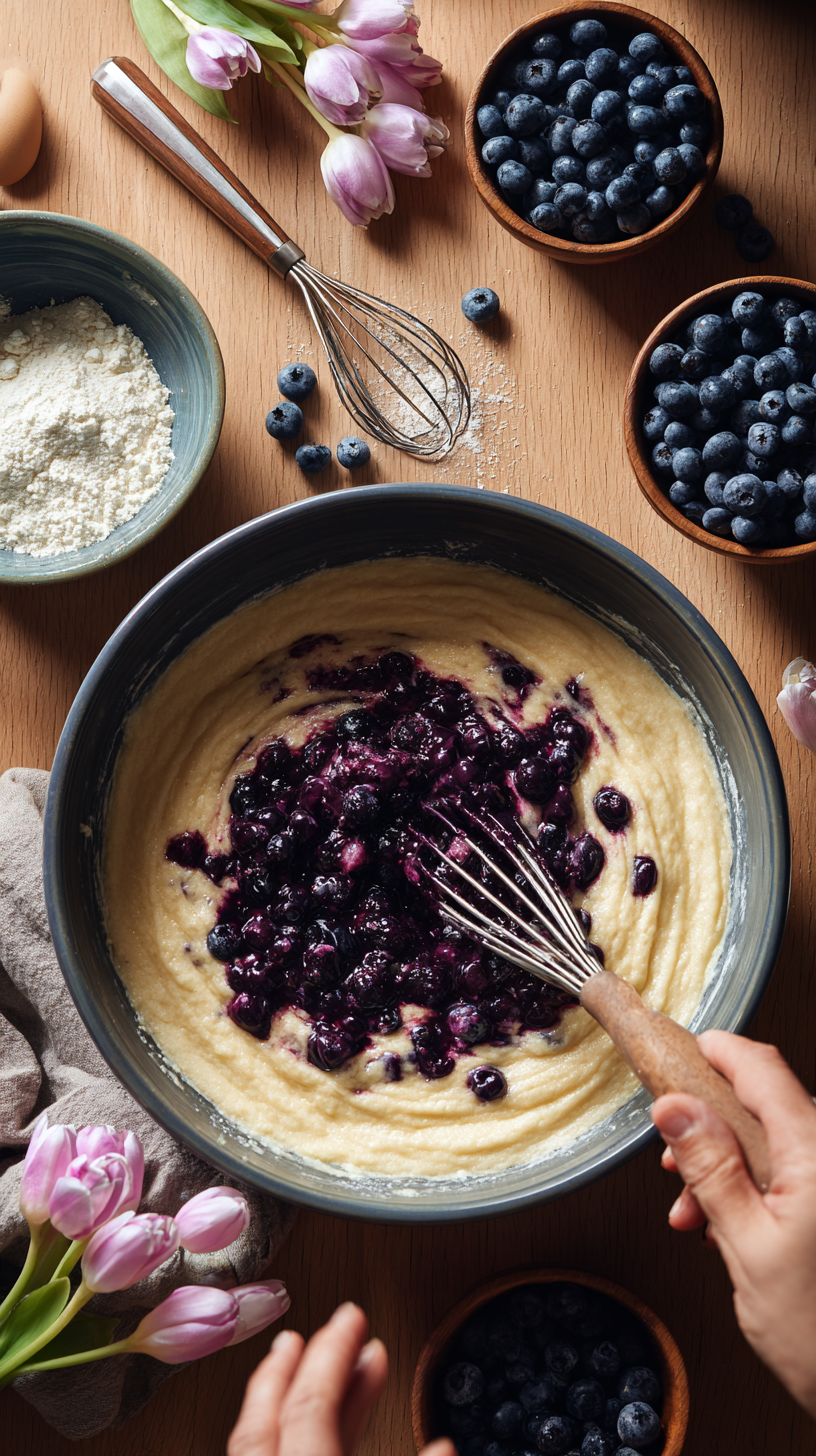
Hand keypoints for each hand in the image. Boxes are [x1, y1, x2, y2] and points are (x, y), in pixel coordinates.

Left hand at [227, 1301, 454, 1455]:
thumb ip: (408, 1455)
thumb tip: (443, 1446)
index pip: (310, 1405)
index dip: (332, 1354)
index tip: (352, 1316)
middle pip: (268, 1418)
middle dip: (301, 1365)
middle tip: (330, 1329)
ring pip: (261, 1444)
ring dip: (296, 1402)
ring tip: (333, 1373)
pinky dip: (288, 1440)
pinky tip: (322, 1435)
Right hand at [652, 1030, 815, 1418]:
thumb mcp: (746, 1245)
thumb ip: (710, 1168)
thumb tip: (676, 1109)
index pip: (764, 1070)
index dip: (720, 1052)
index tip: (684, 1050)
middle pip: (764, 1106)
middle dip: (710, 1129)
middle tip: (674, 1157)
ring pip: (772, 1142)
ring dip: (726, 1167)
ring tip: (695, 1211)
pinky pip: (790, 1172)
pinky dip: (752, 1188)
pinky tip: (725, 1226)